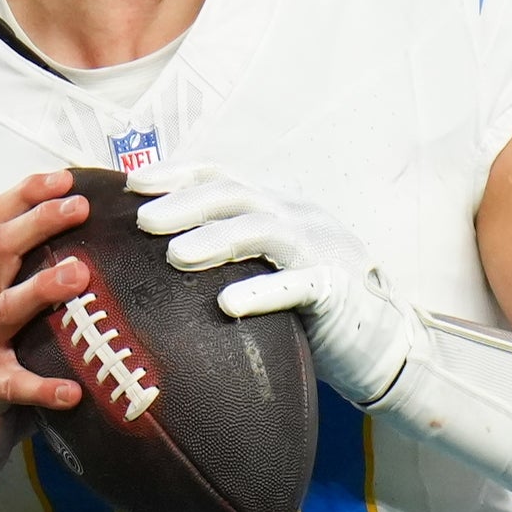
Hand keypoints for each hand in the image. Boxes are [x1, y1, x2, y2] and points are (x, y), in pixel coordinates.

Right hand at [0, 171, 90, 488]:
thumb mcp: (8, 322)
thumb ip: (39, 290)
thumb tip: (102, 257)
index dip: (26, 194)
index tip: (64, 177)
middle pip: (0, 250)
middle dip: (38, 222)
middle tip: (79, 208)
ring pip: (5, 309)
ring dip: (42, 289)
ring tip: (79, 276)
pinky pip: (13, 387)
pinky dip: (44, 388)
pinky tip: (73, 391)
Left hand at [129, 164, 415, 404]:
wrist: (378, 338)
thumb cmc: (307, 303)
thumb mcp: (267, 262)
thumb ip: (229, 248)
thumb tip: (159, 248)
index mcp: (276, 205)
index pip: (223, 176)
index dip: (179, 173)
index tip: (133, 182)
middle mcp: (296, 216)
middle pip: (235, 195)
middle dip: (185, 203)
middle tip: (143, 221)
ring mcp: (319, 249)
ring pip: (263, 230)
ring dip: (216, 239)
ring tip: (175, 255)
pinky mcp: (335, 292)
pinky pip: (297, 286)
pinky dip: (261, 292)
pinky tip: (227, 304)